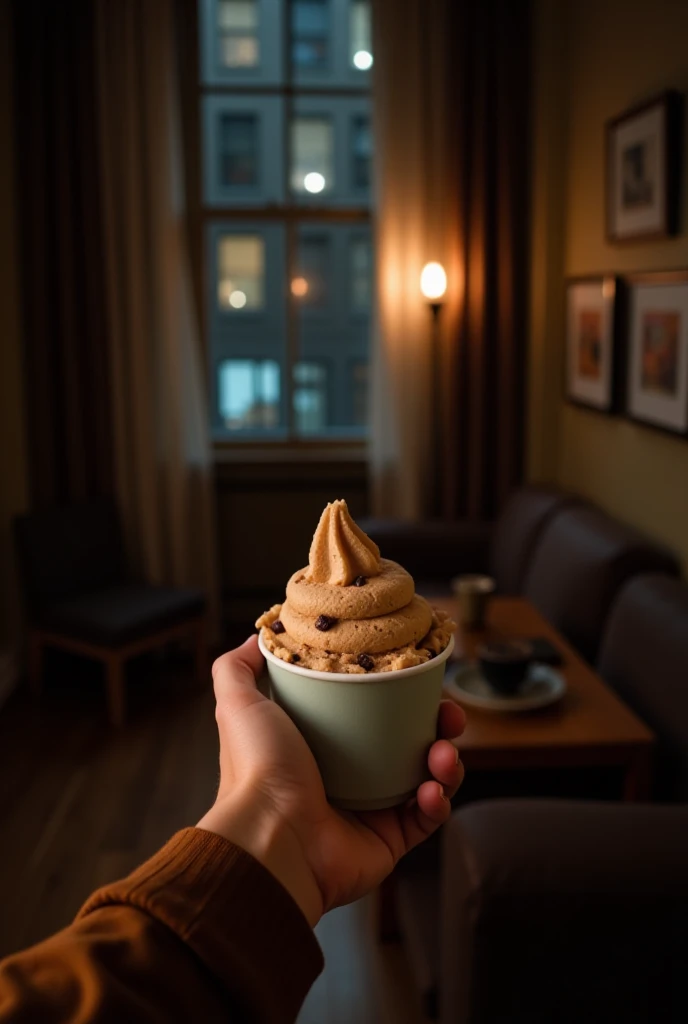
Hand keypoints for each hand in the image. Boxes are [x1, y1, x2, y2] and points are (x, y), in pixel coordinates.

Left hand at [197, 636, 465, 925]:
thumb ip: (237, 667)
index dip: (397, 692)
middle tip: (447, 716)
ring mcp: (370, 810)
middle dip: (436, 726)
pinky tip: (433, 789)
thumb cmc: (256, 771)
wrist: (272, 839)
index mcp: (319, 743)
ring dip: (445, 762)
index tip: (415, 675)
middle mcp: (347, 776)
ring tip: (443, 755)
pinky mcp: (388, 841)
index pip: (370, 711)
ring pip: (426, 778)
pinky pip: (427, 819)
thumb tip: (259, 636)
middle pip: (408, 742)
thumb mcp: (239, 704)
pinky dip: (438, 802)